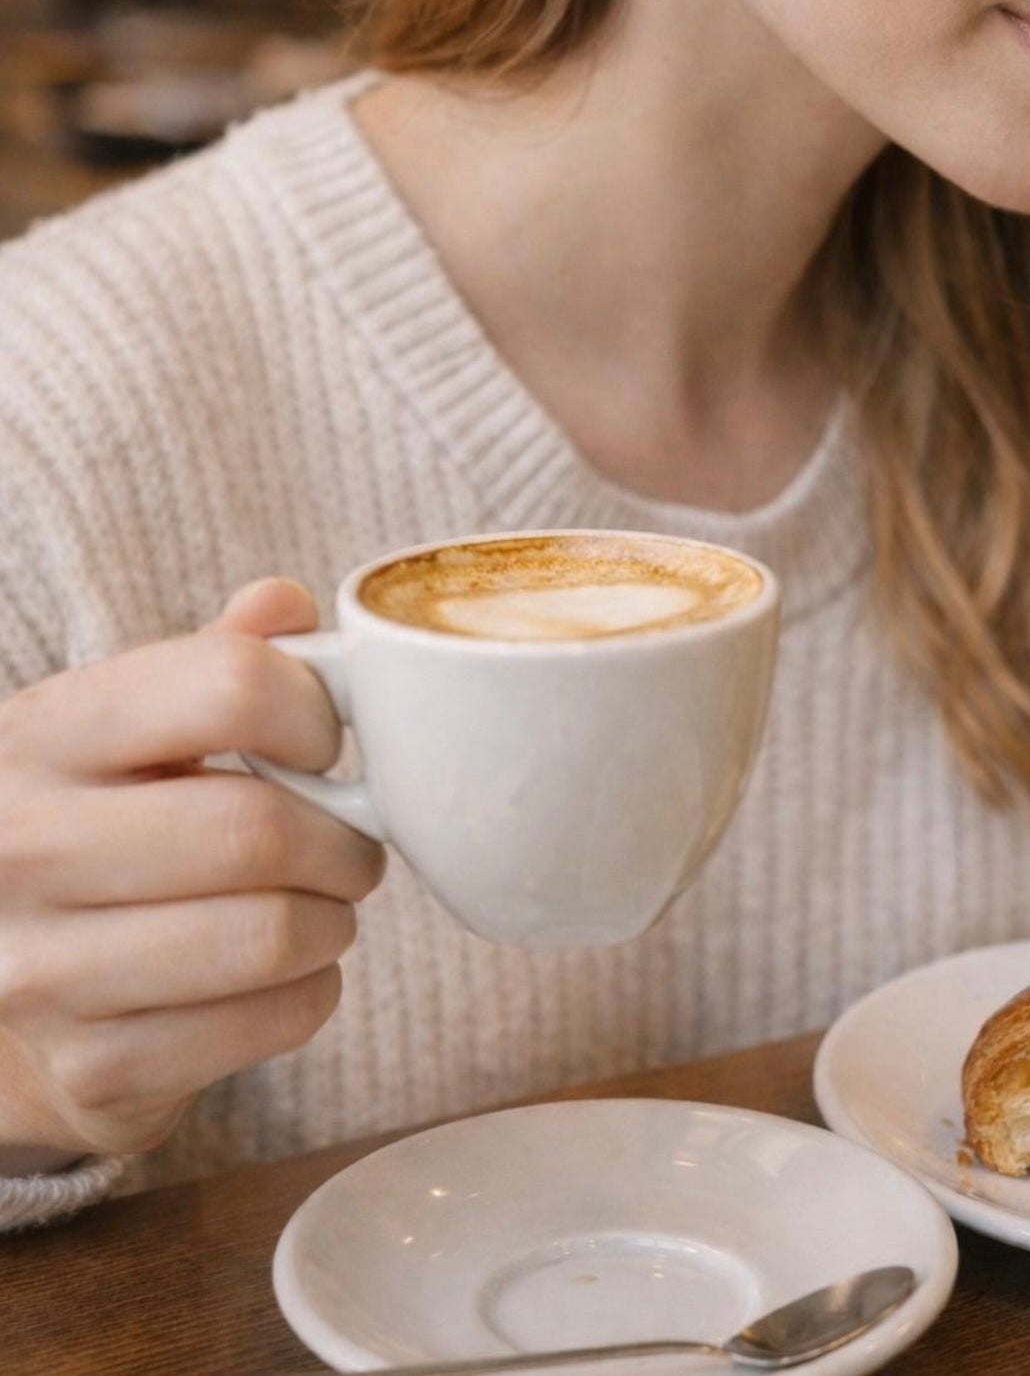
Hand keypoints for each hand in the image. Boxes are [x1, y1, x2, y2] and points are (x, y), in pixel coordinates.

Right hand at [0, 579, 385, 1160]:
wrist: (2, 986)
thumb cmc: (97, 825)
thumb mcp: (126, 727)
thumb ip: (211, 660)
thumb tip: (285, 604)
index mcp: (40, 733)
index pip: (225, 686)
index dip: (311, 711)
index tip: (323, 742)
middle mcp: (20, 846)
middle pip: (259, 828)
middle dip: (343, 837)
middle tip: (350, 840)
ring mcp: (44, 970)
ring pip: (274, 934)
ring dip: (334, 919)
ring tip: (321, 903)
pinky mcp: (94, 1069)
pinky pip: (272, 1021)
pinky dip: (312, 992)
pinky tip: (287, 971)